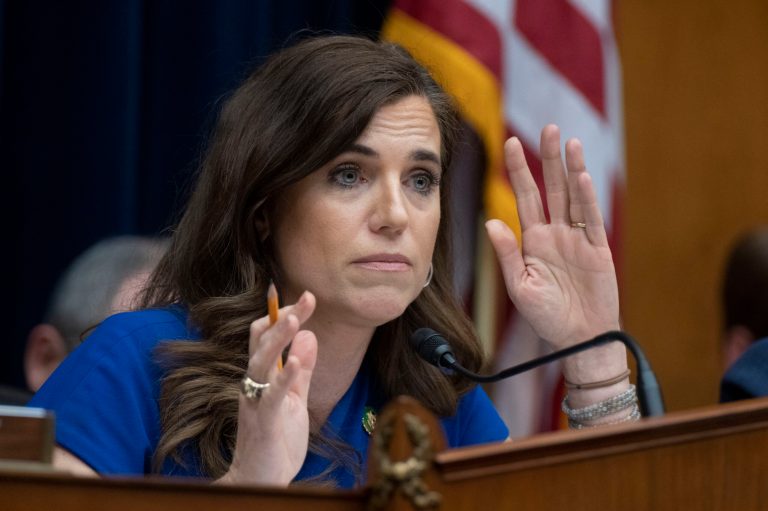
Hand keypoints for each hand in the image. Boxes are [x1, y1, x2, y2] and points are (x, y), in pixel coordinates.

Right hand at [220, 291, 317, 485]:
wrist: (261, 480)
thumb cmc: (276, 441)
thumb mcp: (294, 399)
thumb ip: (301, 370)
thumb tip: (309, 335)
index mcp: (262, 377)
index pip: (267, 337)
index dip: (284, 315)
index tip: (307, 297)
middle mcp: (254, 384)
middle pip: (263, 342)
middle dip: (284, 317)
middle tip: (307, 296)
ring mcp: (256, 402)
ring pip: (262, 363)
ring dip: (278, 340)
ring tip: (295, 318)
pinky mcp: (264, 423)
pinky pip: (272, 397)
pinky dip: (284, 379)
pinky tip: (296, 363)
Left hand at [486, 125, 619, 351]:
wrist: (578, 338)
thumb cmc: (547, 315)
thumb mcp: (521, 287)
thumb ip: (508, 255)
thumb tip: (490, 223)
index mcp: (533, 240)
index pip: (525, 197)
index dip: (519, 171)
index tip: (510, 143)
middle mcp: (555, 233)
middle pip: (551, 188)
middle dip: (548, 159)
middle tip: (546, 128)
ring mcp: (578, 239)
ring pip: (574, 197)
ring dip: (571, 170)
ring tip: (568, 142)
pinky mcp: (597, 250)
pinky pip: (591, 220)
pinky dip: (588, 199)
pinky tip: (583, 176)